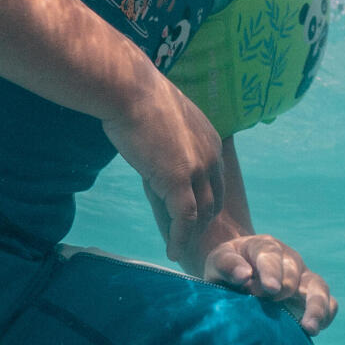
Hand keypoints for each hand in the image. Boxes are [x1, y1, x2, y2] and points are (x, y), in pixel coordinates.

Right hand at [103, 72, 225, 259]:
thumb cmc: (139, 99)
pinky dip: (180, 238)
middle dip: (202, 223)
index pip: (215, 182)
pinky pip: (184, 218)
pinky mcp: (178, 180)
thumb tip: (165, 151)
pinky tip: (173, 252)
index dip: (206, 202)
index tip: (195, 218)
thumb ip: (174, 141)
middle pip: (213, 200)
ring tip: (180, 251)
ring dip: (191, 235)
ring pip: (201, 213)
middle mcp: (212, 156)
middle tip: (188, 240)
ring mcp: (198, 169)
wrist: (129, 91)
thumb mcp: (168, 121)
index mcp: (211, 141)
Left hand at [202, 230, 338, 335]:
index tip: (270, 289)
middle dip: (284, 290)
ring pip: (319, 288)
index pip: (271, 256)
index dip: (272, 272)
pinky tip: (314, 330)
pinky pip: (329, 303)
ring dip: (316, 307)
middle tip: (270, 305)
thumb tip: (244, 276)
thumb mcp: (219, 261)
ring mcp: (303, 278)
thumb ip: (228, 265)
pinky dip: (326, 315)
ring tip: (309, 328)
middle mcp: (289, 260)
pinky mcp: (311, 296)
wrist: (241, 270)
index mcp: (266, 246)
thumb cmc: (229, 267)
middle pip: (295, 273)